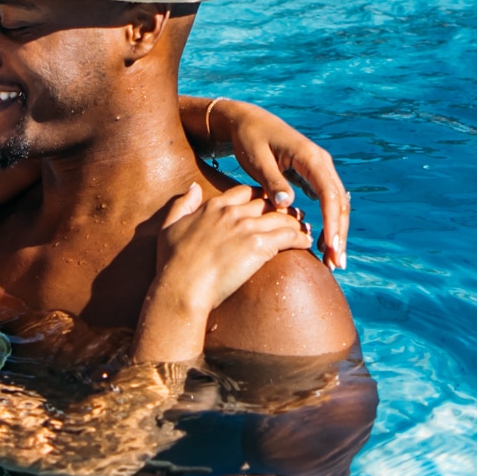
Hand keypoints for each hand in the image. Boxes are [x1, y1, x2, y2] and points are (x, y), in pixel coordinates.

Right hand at [148, 182, 315, 318]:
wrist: (182, 288)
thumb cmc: (172, 264)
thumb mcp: (170, 227)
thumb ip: (182, 204)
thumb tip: (193, 187)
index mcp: (214, 206)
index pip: (245, 192)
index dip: (259, 198)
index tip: (268, 206)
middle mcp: (232, 212)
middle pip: (267, 203)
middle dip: (282, 209)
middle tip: (293, 217)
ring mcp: (247, 227)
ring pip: (282, 217)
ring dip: (295, 222)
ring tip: (304, 229)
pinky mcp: (259, 246)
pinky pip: (288, 236)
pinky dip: (300, 238)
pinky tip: (306, 243)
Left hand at [201, 103, 353, 269]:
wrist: (247, 122)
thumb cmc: (249, 139)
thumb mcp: (256, 160)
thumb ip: (272, 181)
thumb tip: (287, 204)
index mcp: (309, 156)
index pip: (328, 193)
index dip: (331, 221)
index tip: (329, 245)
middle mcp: (320, 162)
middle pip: (339, 202)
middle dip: (339, 234)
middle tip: (335, 264)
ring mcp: (319, 169)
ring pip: (337, 204)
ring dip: (337, 232)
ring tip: (332, 261)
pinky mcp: (313, 176)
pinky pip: (328, 202)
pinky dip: (329, 223)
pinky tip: (323, 244)